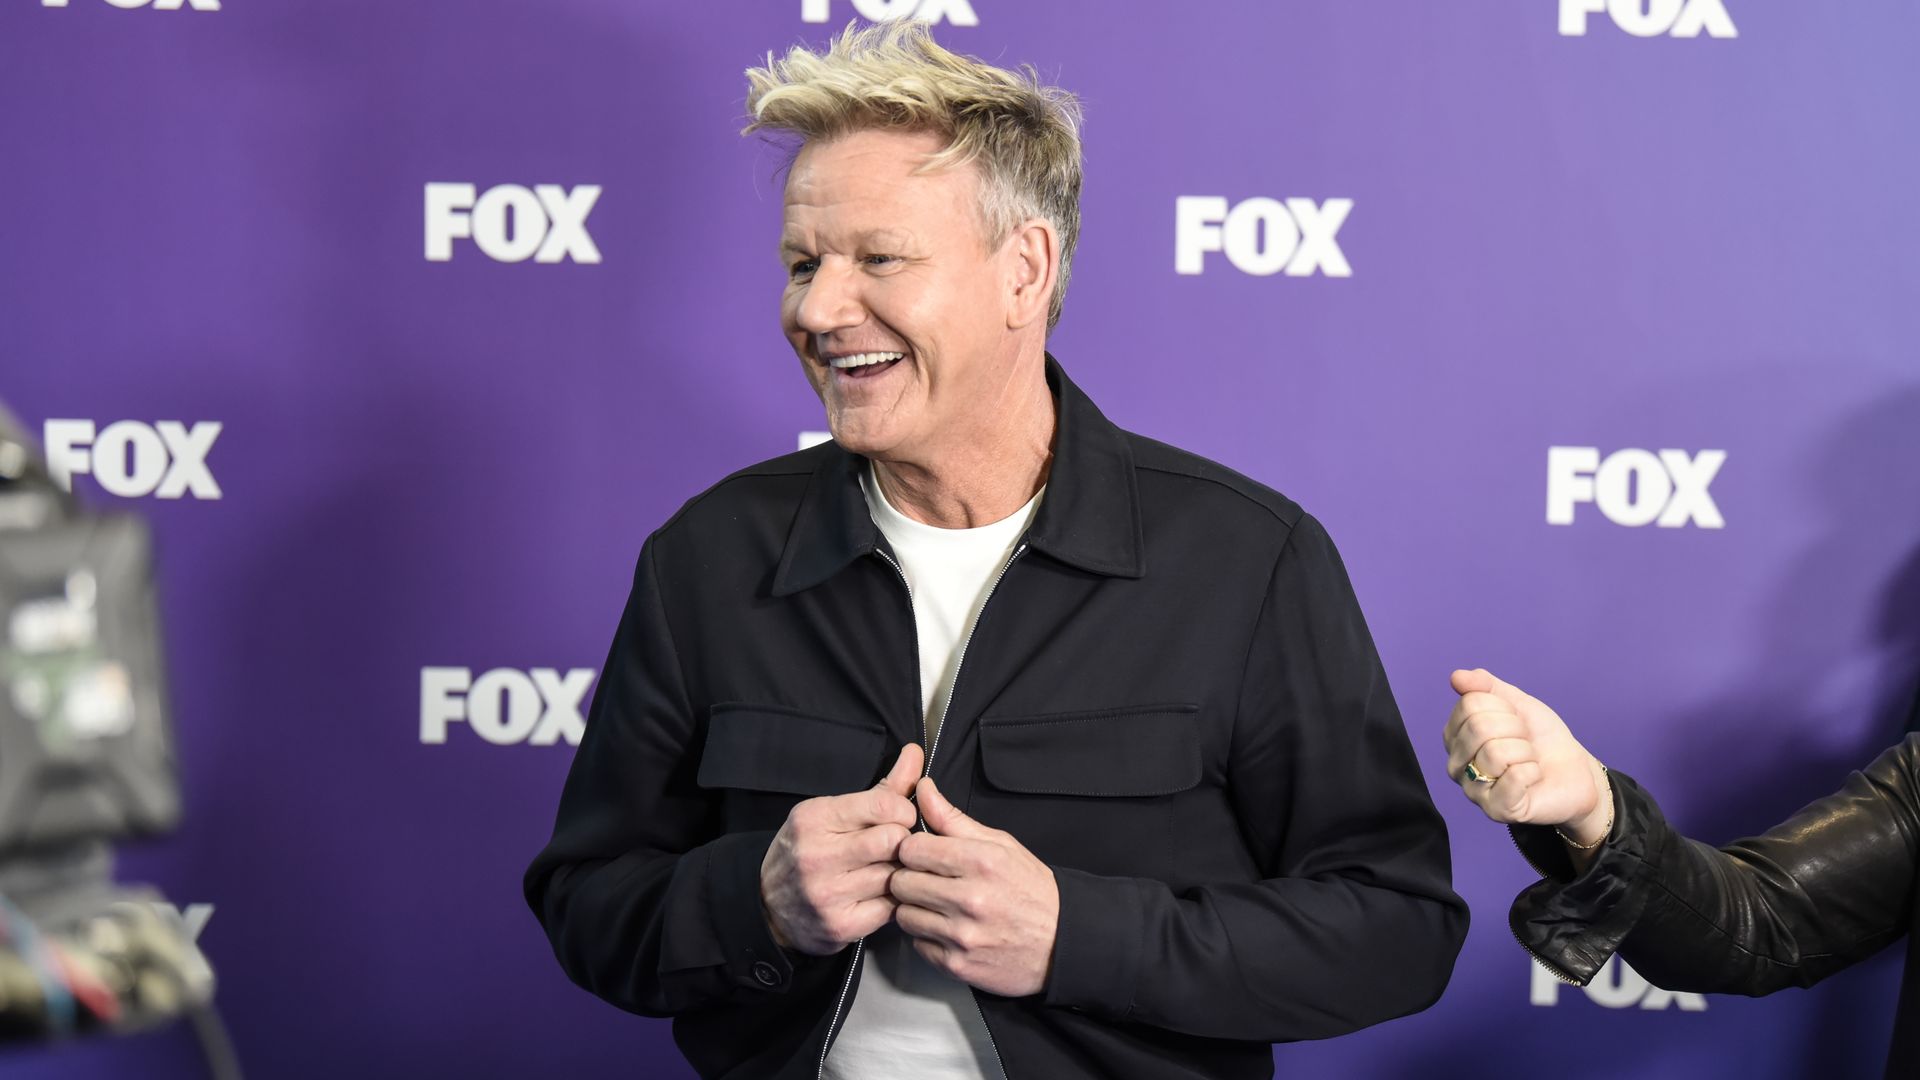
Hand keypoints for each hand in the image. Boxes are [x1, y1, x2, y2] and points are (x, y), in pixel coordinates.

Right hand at [760, 743, 922, 955]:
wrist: (768, 907)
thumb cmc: (808, 851)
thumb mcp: (832, 813)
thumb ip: (882, 788)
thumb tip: (916, 753)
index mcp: (814, 819)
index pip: (884, 806)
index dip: (903, 811)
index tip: (900, 819)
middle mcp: (817, 855)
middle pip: (893, 840)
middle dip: (903, 842)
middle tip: (896, 847)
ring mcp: (827, 894)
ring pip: (895, 875)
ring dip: (900, 872)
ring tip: (888, 869)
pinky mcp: (841, 925)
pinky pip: (891, 907)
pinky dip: (894, 900)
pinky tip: (881, 894)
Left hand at [889, 776, 1057, 996]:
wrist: (1062, 944)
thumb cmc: (1032, 891)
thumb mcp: (1001, 845)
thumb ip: (954, 819)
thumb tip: (922, 789)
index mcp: (981, 862)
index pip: (911, 849)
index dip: (912, 849)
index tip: (922, 854)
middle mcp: (970, 899)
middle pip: (901, 882)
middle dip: (909, 878)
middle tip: (927, 880)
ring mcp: (962, 935)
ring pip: (904, 915)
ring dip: (915, 909)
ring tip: (938, 905)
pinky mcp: (957, 965)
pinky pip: (917, 945)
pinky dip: (927, 937)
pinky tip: (948, 929)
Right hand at [1443, 668, 1611, 845]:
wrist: (1575, 771)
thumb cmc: (1541, 739)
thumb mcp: (1517, 703)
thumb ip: (1485, 686)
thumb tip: (1456, 677)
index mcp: (1455, 736)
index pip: (1470, 704)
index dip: (1503, 708)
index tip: (1515, 721)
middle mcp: (1456, 764)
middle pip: (1479, 727)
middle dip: (1515, 729)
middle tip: (1525, 742)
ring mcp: (1473, 790)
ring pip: (1495, 752)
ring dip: (1526, 752)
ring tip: (1529, 761)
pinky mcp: (1496, 810)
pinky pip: (1514, 777)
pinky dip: (1533, 771)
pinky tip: (1533, 778)